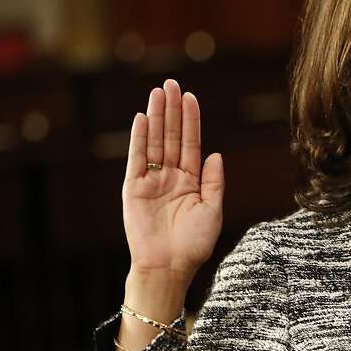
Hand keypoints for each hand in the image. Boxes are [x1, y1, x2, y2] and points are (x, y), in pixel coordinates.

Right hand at [122, 79, 223, 284]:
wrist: (169, 266)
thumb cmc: (193, 244)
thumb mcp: (212, 210)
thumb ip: (214, 181)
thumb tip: (216, 154)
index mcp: (190, 181)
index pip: (190, 144)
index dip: (190, 121)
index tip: (190, 97)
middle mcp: (170, 177)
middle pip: (170, 137)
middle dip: (172, 110)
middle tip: (171, 83)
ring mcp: (151, 181)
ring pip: (154, 142)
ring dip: (156, 117)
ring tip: (157, 92)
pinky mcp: (134, 188)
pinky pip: (137, 159)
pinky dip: (139, 139)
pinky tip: (142, 119)